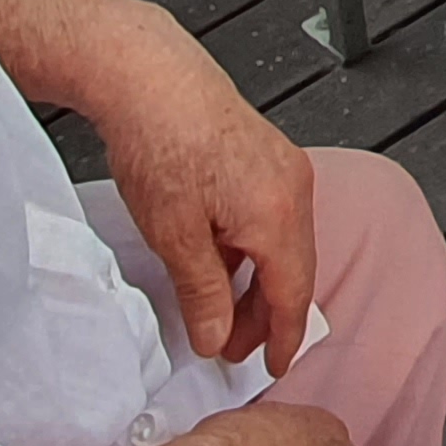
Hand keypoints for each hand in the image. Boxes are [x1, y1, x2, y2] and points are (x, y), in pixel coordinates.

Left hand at [85, 5, 318, 370]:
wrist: (150, 76)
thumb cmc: (161, 142)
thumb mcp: (174, 235)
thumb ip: (202, 293)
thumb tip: (216, 338)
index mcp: (278, 214)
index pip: (294, 293)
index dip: (285, 337)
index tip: (273, 369)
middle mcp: (294, 190)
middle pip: (294, 270)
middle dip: (266, 315)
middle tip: (230, 348)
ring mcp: (285, 169)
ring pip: (285, 244)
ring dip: (258, 283)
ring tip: (221, 311)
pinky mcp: (268, 156)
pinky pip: (274, 218)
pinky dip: (254, 250)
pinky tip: (221, 263)